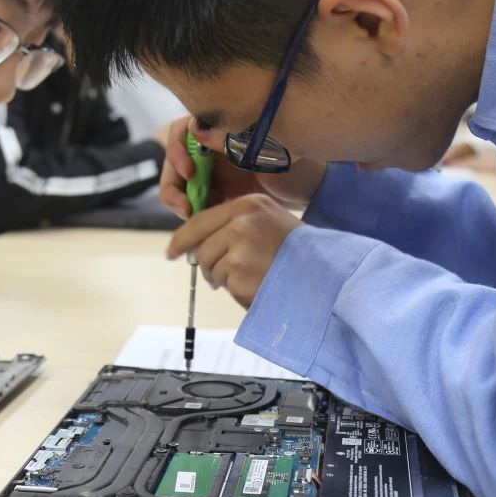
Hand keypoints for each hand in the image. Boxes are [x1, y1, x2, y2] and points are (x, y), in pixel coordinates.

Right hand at [156, 116, 326, 218]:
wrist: (310, 191)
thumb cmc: (294, 163)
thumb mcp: (264, 149)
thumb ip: (230, 139)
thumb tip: (197, 129)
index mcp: (220, 132)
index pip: (182, 132)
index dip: (177, 150)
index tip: (189, 171)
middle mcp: (211, 150)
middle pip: (175, 162)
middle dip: (174, 185)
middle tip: (185, 208)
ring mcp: (214, 173)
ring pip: (182, 185)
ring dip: (180, 201)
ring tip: (192, 218)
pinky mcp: (218, 195)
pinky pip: (196, 203)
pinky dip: (194, 214)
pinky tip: (202, 224)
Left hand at [166, 194, 301, 307]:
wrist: (324, 273)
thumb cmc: (298, 249)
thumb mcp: (268, 220)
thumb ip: (235, 223)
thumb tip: (198, 243)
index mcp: (247, 205)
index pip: (199, 221)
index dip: (181, 240)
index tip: (171, 252)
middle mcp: (240, 224)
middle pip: (202, 249)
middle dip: (211, 265)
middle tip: (232, 272)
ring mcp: (239, 250)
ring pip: (212, 269)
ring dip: (226, 279)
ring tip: (254, 275)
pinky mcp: (240, 275)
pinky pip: (226, 287)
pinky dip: (239, 291)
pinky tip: (260, 284)